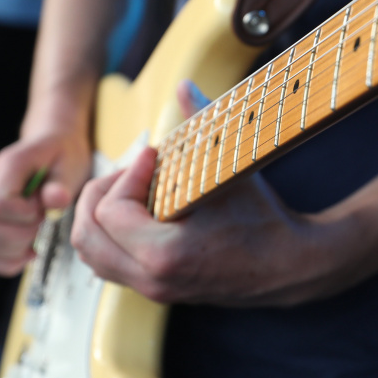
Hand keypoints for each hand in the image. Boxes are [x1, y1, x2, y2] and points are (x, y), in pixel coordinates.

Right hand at [0, 130, 92, 275]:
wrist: (52, 146)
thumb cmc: (62, 154)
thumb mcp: (71, 163)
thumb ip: (61, 183)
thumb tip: (55, 199)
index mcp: (8, 166)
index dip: (24, 217)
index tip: (43, 211)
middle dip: (17, 238)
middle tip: (40, 228)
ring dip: (7, 252)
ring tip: (32, 243)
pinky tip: (22, 252)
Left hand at [70, 148, 355, 306]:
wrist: (291, 266)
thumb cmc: (265, 220)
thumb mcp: (230, 170)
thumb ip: (201, 123)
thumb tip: (183, 87)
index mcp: (164, 255)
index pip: (109, 211)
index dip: (126, 174)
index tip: (153, 156)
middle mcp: (151, 279)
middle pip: (86, 236)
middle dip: (100, 195)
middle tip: (132, 172)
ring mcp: (153, 290)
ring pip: (92, 254)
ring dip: (100, 217)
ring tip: (132, 190)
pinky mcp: (157, 290)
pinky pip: (110, 264)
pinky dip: (110, 235)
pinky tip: (141, 211)